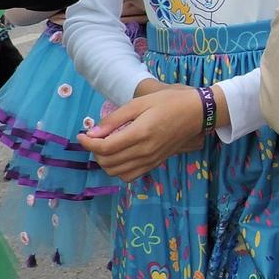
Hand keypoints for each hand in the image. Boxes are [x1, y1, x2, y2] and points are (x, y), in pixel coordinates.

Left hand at [78, 85, 210, 180]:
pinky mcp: (155, 164)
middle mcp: (144, 152)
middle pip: (108, 162)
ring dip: (105, 162)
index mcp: (140, 134)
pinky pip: (130, 176)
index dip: (88, 143)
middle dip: (94, 152)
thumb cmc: (168, 102)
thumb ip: (115, 119)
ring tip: (105, 147)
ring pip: (116, 172)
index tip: (82, 135)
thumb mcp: (139, 103)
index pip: (105, 147)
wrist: (196, 113)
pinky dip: (118, 170)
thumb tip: (92, 132)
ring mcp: (150, 160)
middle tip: (94, 138)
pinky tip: (119, 156)